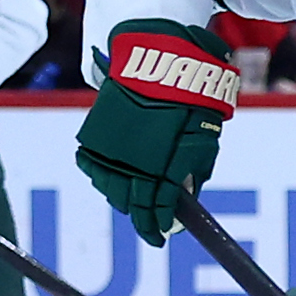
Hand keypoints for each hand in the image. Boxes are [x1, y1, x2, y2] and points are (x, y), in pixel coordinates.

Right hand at [78, 18, 236, 241]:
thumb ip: (193, 173)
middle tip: (149, 226)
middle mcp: (133, 161)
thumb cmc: (190, 100)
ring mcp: (111, 147)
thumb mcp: (203, 140)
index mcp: (163, 166)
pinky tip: (113, 178)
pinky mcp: (96, 133)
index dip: (157, 227)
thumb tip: (185, 199)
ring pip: (109, 188)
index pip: (156, 209)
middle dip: (141, 218)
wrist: (158, 59)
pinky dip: (102, 177)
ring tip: (133, 203)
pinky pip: (93, 166)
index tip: (161, 237)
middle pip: (130, 204)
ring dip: (121, 199)